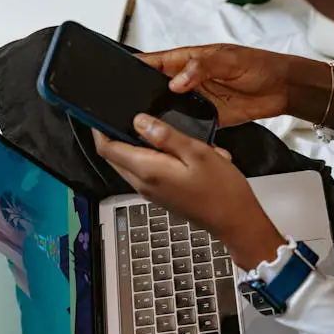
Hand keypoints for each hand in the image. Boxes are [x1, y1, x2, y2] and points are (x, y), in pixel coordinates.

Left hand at [94, 115, 285, 268]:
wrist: (235, 221)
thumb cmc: (222, 190)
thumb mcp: (196, 152)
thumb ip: (165, 135)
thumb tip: (139, 121)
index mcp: (148, 171)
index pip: (107, 149)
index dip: (98, 129)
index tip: (98, 113)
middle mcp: (144, 184)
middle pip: (114, 157)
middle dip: (114, 135)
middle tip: (124, 114)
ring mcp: (151, 192)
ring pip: (129, 164)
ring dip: (134, 145)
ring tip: (155, 129)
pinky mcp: (161, 195)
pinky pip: (145, 172)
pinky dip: (150, 157)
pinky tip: (174, 150)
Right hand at [140, 44, 291, 127]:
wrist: (282, 89)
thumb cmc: (258, 65)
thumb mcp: (229, 60)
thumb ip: (202, 67)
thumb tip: (176, 81)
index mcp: (189, 60)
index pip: (155, 62)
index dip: (136, 67)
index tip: (118, 77)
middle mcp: (188, 81)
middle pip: (155, 88)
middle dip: (141, 97)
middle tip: (126, 107)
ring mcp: (196, 101)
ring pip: (168, 109)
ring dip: (158, 116)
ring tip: (142, 125)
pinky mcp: (206, 118)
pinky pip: (187, 126)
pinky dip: (179, 132)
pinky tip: (171, 137)